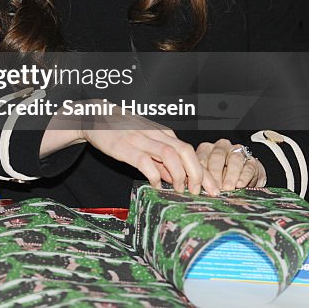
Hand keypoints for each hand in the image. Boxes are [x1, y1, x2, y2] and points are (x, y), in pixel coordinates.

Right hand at [79, 108, 219, 195]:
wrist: (95, 116)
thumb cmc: (121, 131)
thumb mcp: (145, 143)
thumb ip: (160, 160)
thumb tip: (176, 178)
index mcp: (163, 133)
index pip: (190, 152)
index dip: (204, 172)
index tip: (213, 189)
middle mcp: (155, 134)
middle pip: (185, 151)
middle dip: (197, 173)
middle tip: (199, 192)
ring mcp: (140, 139)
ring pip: (169, 154)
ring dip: (179, 175)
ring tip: (180, 190)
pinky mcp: (124, 147)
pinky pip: (144, 161)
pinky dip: (154, 175)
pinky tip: (155, 184)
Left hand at [195, 139, 266, 190]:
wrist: (242, 176)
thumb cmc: (220, 177)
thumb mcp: (208, 177)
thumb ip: (201, 179)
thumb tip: (192, 188)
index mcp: (206, 149)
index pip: (201, 157)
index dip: (201, 172)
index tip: (201, 185)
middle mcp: (222, 147)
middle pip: (217, 156)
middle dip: (215, 173)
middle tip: (215, 187)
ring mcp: (238, 152)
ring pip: (234, 159)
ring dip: (230, 175)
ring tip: (228, 187)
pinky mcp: (252, 161)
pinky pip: (249, 166)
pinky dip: (244, 176)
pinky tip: (240, 184)